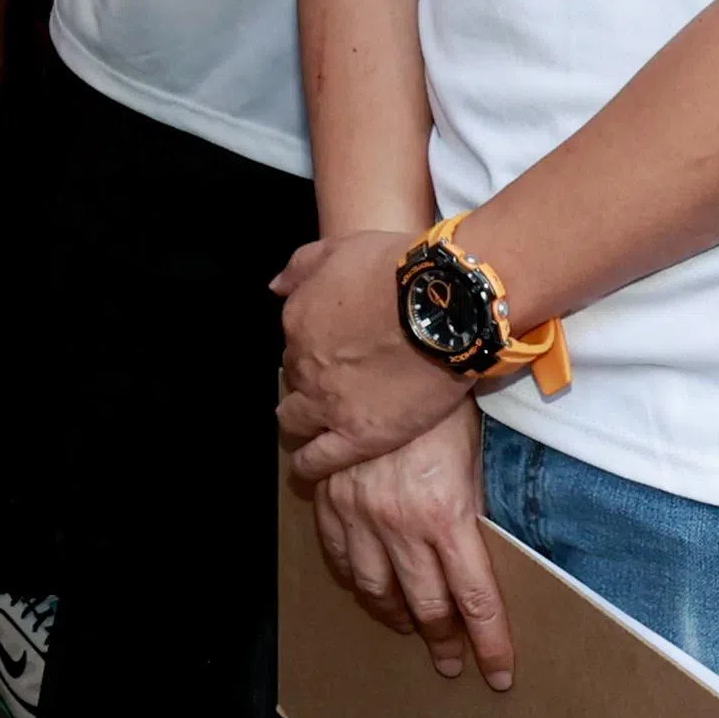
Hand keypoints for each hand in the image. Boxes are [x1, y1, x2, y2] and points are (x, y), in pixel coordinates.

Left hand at [272, 224, 465, 481]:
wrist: (443, 308)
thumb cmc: (397, 270)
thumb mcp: (340, 248)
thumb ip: (301, 267)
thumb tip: (275, 287)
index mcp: (298, 320)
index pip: (295, 343)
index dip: (314, 349)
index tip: (332, 352)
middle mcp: (304, 364)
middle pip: (296, 380)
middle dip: (310, 383)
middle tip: (336, 386)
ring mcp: (327, 403)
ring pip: (296, 422)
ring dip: (302, 424)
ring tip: (315, 430)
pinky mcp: (357, 436)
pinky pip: (318, 459)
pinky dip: (309, 465)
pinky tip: (309, 469)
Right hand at [304, 406, 515, 685]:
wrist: (392, 354)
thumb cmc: (445, 403)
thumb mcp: (475, 458)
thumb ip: (473, 507)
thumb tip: (481, 548)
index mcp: (447, 517)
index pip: (475, 601)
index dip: (490, 643)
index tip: (498, 674)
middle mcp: (401, 525)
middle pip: (426, 606)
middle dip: (444, 642)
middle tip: (453, 662)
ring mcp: (359, 513)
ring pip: (376, 588)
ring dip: (396, 615)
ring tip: (409, 626)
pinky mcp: (331, 497)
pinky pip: (339, 554)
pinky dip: (354, 578)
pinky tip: (366, 586)